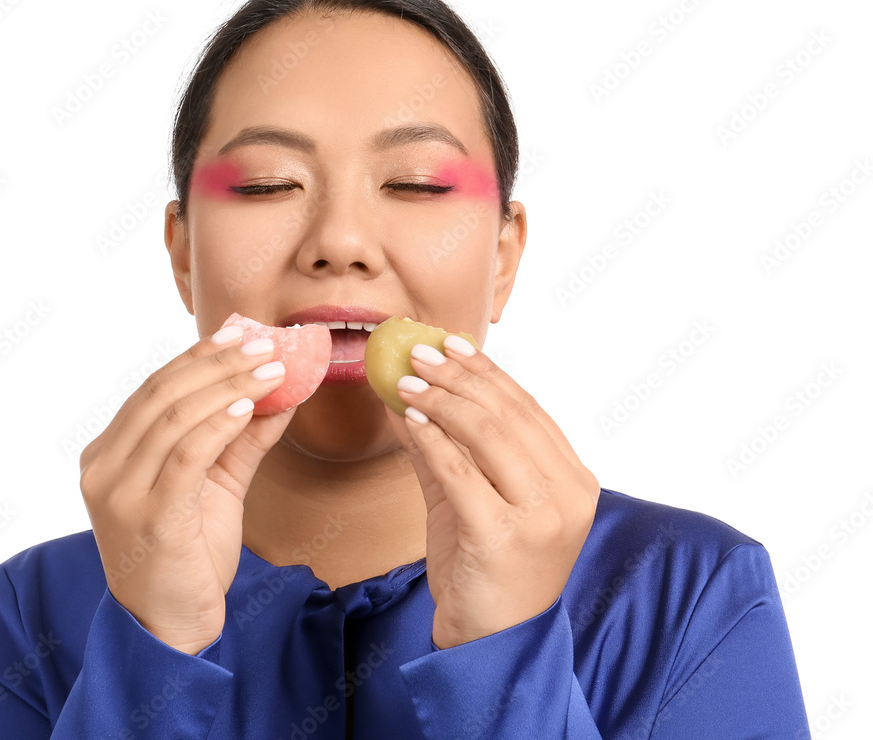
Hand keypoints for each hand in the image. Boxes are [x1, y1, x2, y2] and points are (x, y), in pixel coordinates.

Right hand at [78, 327, 293, 653]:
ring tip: (273, 370)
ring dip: (230, 386)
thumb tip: (280, 392)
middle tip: (266, 344)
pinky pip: (186, 454)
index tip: (243, 332)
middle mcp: (103, 467)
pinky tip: (249, 406)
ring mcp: (120, 492)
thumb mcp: (216, 485)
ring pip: (175, 416)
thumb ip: (241, 439)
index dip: (201, 356)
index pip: (155, 388)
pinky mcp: (148, 516)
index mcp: (109, 453)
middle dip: (219, 362)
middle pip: (163, 392)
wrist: (169, 626)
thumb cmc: (188, 553)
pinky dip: (219, 424)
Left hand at [385, 337, 599, 649]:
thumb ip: (444, 449)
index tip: (451, 343)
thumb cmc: (486, 568)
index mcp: (574, 480)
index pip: (527, 409)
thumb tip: (409, 393)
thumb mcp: (470, 500)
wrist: (492, 640)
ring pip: (489, 435)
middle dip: (459, 377)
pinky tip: (412, 417)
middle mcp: (568, 494)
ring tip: (408, 380)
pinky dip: (433, 438)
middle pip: (509, 415)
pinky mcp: (505, 536)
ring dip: (442, 399)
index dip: (486, 371)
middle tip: (420, 352)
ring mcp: (542, 516)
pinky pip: (462, 472)